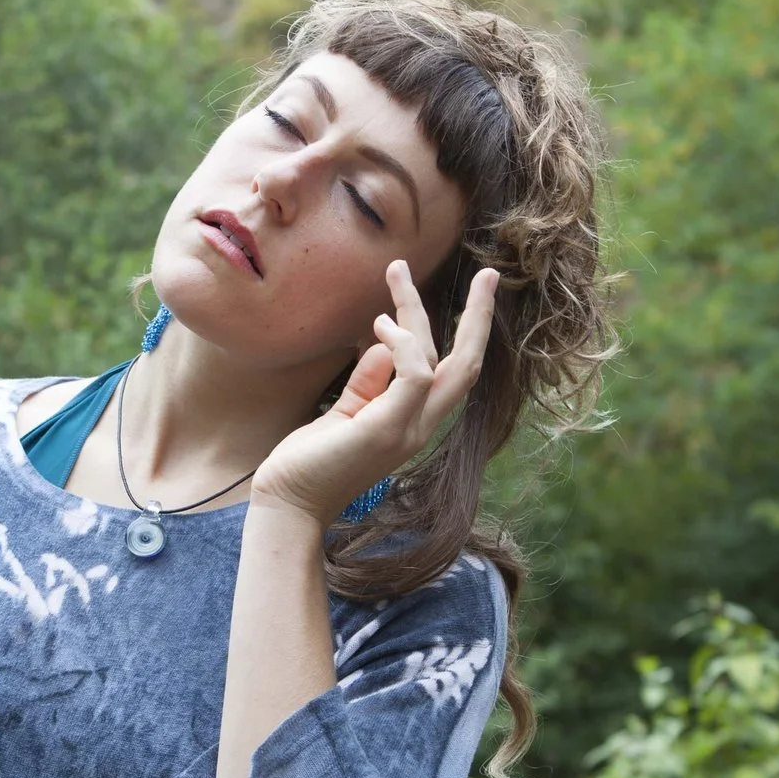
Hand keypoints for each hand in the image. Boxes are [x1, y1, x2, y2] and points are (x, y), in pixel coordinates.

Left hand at [250, 261, 497, 524]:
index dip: (467, 334)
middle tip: (490, 273)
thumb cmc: (311, 461)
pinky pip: (415, 373)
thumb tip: (385, 345)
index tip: (468, 294)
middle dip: (481, 317)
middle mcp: (421, 426)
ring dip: (418, 310)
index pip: (454, 373)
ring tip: (395, 275)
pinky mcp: (388, 428)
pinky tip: (379, 323)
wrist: (288, 504)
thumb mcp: (345, 412)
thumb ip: (368, 382)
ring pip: (440, 360)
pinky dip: (402, 341)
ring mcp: (409, 429)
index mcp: (414, 422)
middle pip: (468, 365)